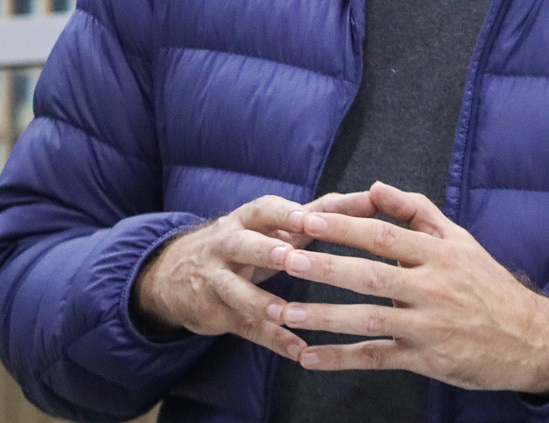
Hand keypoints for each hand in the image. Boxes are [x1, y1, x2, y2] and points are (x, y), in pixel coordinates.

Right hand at [133, 192, 376, 359]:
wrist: (174, 274)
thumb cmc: (244, 243)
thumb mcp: (271, 225)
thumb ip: (320, 213)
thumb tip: (374, 196)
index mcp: (246, 219)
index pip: (265, 209)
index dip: (287, 213)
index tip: (311, 217)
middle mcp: (226, 243)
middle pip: (242, 242)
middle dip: (266, 248)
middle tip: (291, 256)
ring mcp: (217, 279)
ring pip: (235, 289)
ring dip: (262, 300)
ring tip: (288, 312)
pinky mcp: (217, 312)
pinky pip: (244, 326)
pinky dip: (272, 339)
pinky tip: (298, 351)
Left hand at [266, 181, 548, 395]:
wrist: (529, 338)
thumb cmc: (485, 282)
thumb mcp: (458, 239)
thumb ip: (416, 211)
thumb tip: (373, 187)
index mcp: (438, 254)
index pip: (383, 236)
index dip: (343, 228)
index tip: (307, 220)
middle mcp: (432, 287)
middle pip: (371, 275)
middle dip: (325, 267)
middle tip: (286, 260)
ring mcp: (428, 326)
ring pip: (369, 320)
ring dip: (324, 317)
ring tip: (284, 312)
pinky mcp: (426, 360)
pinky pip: (377, 359)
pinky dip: (341, 360)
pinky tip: (308, 358)